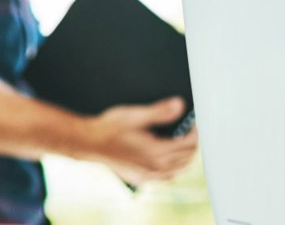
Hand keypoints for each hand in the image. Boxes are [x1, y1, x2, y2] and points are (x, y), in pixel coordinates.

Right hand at [77, 97, 199, 183]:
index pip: (189, 144)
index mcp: (158, 152)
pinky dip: (173, 170)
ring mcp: (147, 175)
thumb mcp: (136, 115)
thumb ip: (160, 111)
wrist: (89, 143)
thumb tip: (180, 105)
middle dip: (193, 143)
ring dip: (185, 157)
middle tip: (191, 130)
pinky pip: (165, 178)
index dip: (196, 131)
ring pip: (178, 170)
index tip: (194, 122)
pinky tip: (170, 162)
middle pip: (187, 158)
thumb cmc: (110, 128)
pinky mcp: (139, 179)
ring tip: (184, 144)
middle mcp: (155, 167)